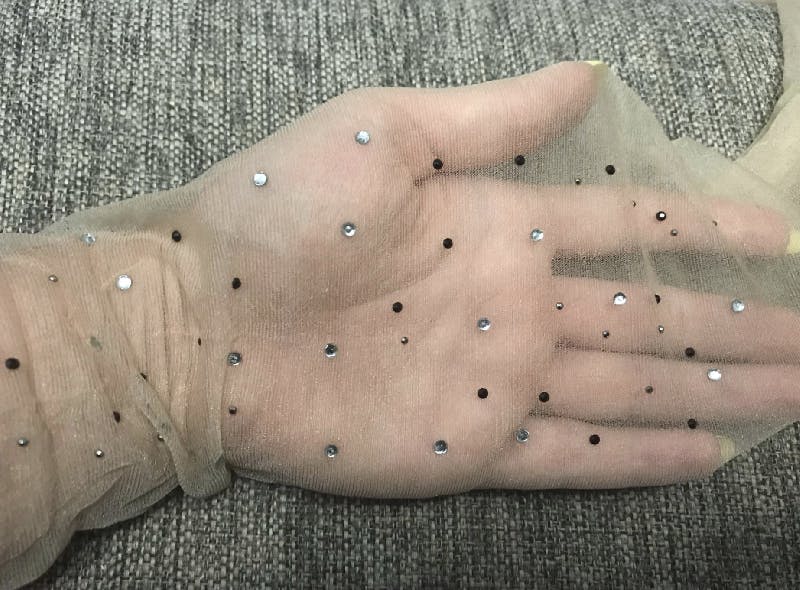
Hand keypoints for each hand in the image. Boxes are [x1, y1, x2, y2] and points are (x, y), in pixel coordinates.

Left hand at [181, 61, 799, 497]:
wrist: (203, 317)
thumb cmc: (282, 211)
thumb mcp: (388, 130)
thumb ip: (495, 115)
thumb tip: (591, 76)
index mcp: (502, 228)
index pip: (630, 229)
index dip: (707, 232)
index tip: (780, 237)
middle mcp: (515, 306)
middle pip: (651, 316)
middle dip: (737, 327)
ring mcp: (497, 382)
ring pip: (630, 388)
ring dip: (712, 392)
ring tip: (787, 394)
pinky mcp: (468, 447)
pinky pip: (572, 456)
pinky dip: (638, 458)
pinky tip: (703, 453)